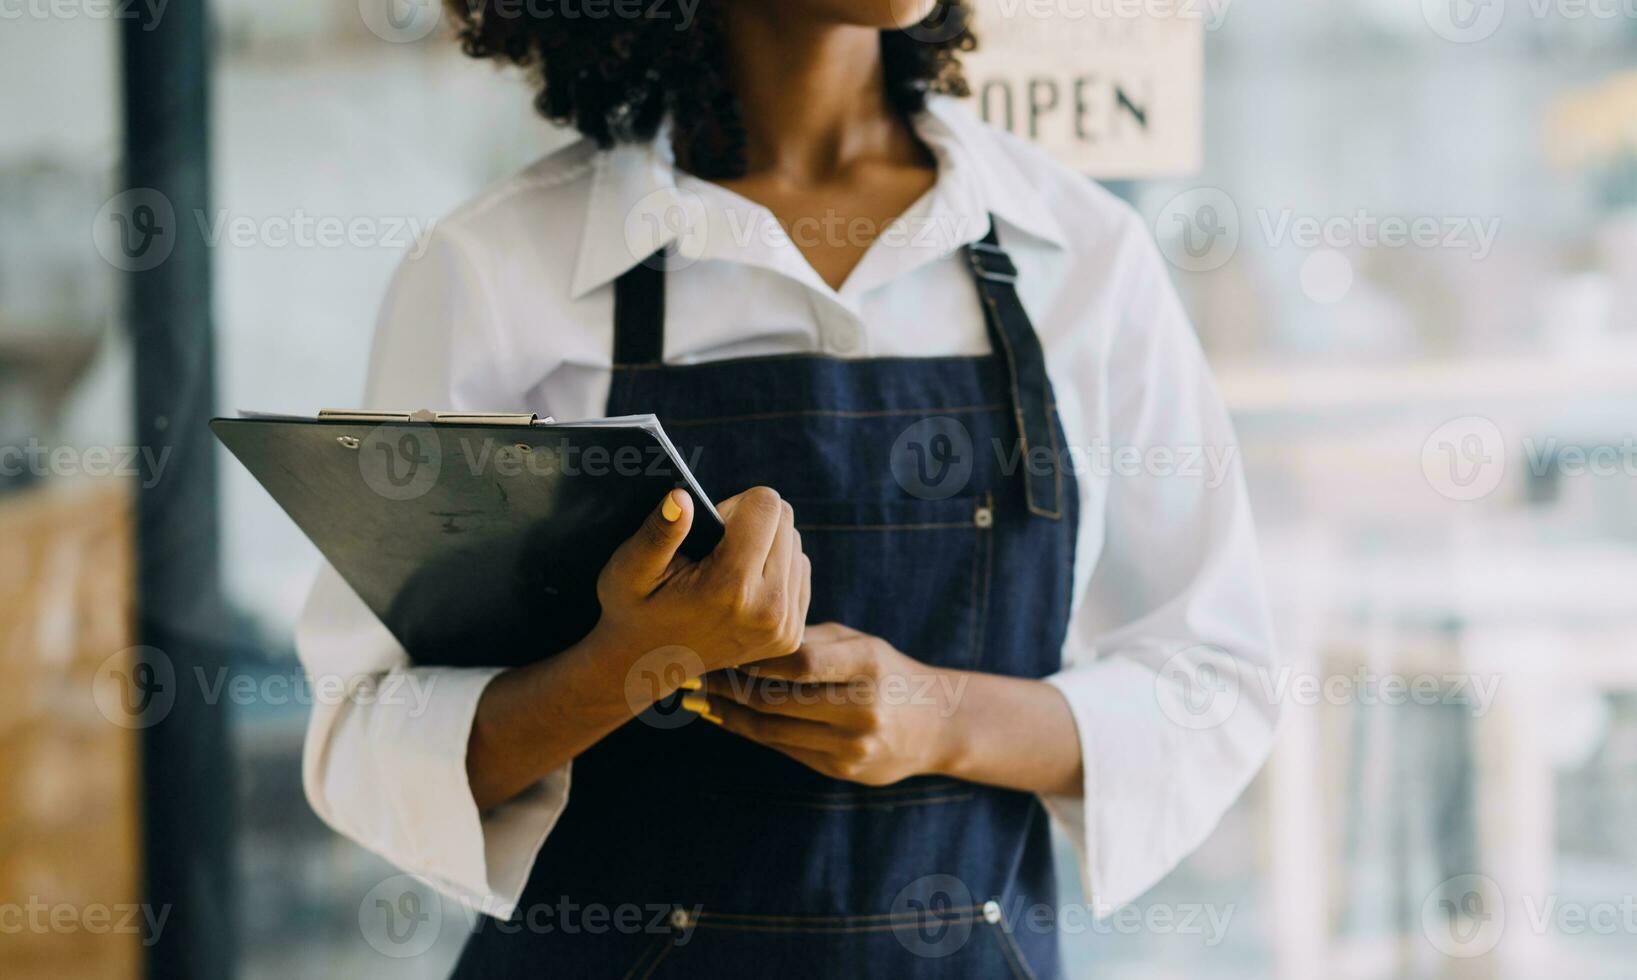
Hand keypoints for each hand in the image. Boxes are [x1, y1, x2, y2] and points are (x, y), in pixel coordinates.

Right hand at [593, 487, 810, 685]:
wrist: (647, 665)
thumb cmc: (634, 610)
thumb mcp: (629, 569)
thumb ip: (658, 533)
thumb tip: (682, 498)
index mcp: (731, 587)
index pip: (768, 504)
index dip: (736, 504)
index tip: (713, 526)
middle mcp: (768, 609)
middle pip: (786, 521)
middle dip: (753, 521)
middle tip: (717, 548)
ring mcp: (784, 627)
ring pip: (796, 545)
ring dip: (767, 545)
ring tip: (728, 568)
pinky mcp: (792, 636)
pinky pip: (801, 572)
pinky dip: (777, 568)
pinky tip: (744, 586)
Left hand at [695, 623, 964, 786]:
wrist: (936, 724)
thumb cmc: (884, 671)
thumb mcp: (858, 643)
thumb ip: (808, 641)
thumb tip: (741, 634)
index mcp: (868, 664)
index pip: (799, 662)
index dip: (753, 657)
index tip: (718, 645)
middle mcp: (863, 708)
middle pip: (776, 700)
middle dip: (728, 686)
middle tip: (695, 671)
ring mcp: (853, 745)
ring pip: (772, 730)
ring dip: (728, 713)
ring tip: (701, 696)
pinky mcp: (841, 770)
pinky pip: (783, 748)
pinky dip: (749, 732)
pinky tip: (726, 717)